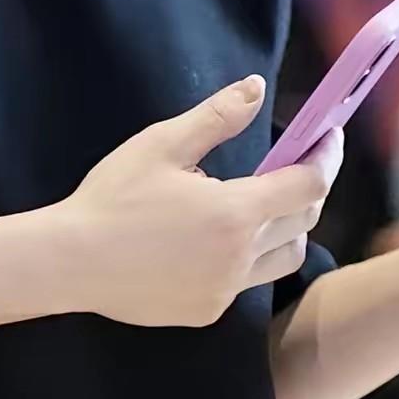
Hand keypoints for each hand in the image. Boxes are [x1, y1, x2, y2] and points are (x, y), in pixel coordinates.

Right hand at [62, 75, 344, 327]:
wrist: (70, 261)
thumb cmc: (113, 197)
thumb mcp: (162, 144)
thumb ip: (217, 117)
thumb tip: (257, 88)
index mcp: (235, 212)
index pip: (307, 185)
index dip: (325, 157)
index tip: (328, 135)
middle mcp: (240, 257)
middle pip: (303, 220)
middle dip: (307, 186)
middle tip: (293, 159)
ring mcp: (225, 290)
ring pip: (284, 258)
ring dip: (287, 227)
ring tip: (259, 202)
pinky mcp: (206, 311)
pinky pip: (246, 281)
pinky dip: (247, 256)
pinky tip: (213, 238)